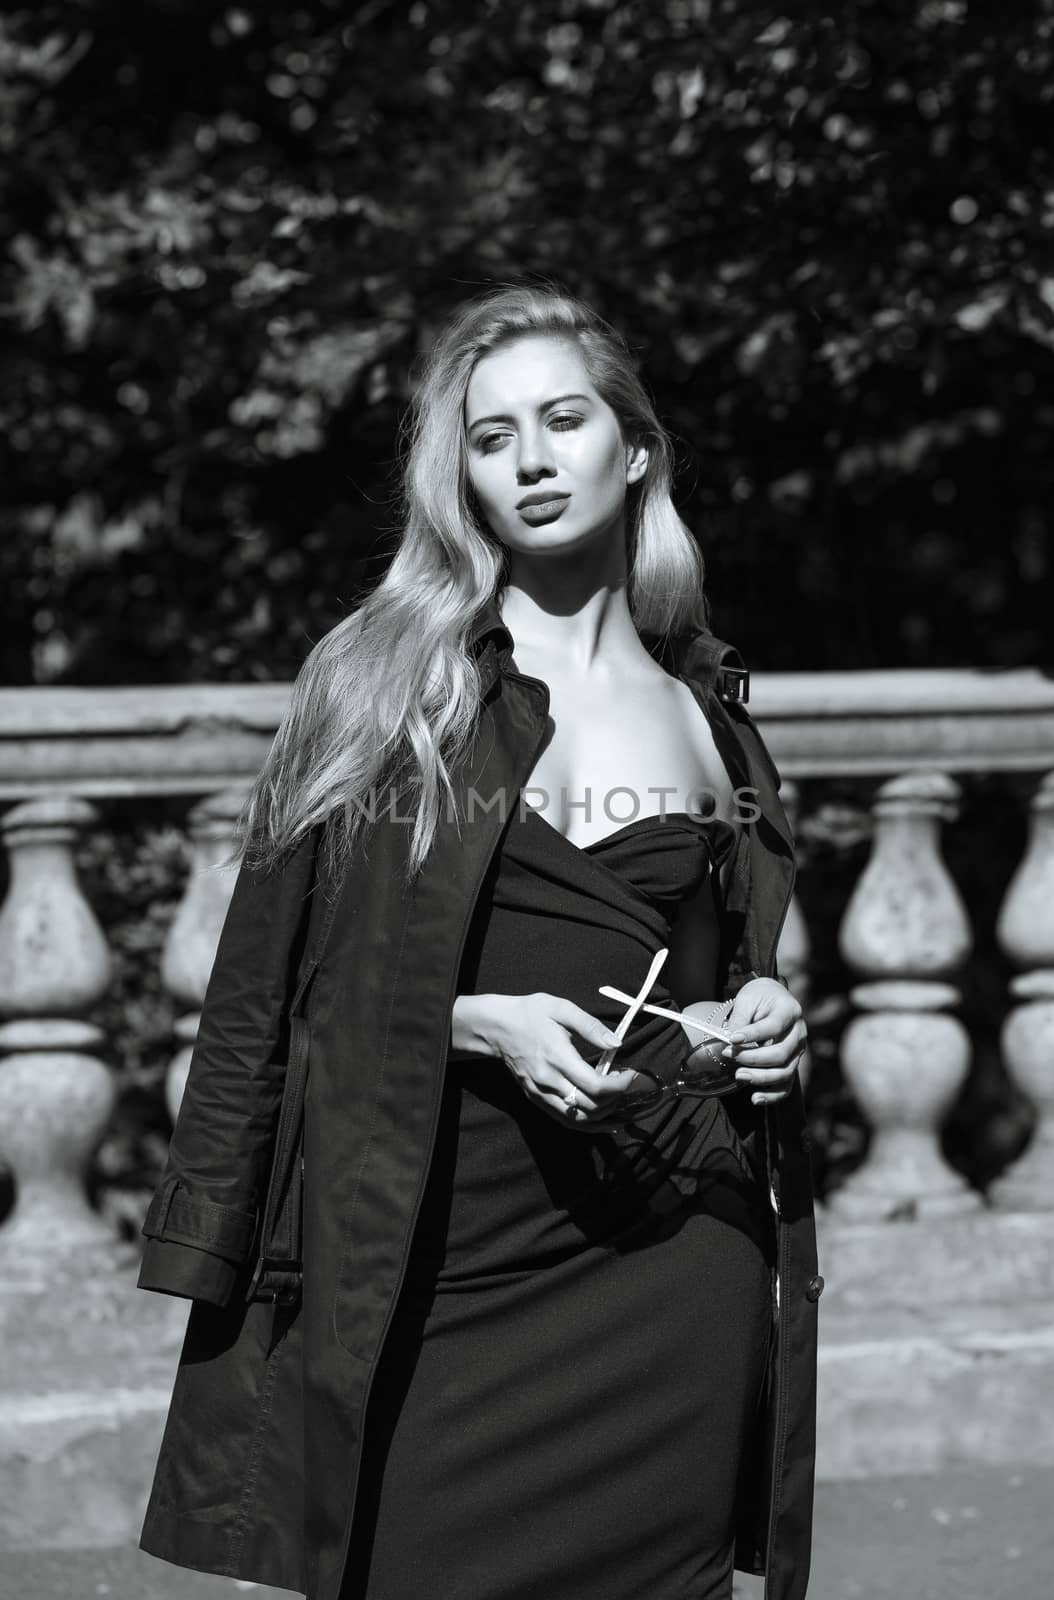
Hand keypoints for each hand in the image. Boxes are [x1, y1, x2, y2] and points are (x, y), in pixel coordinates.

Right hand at [479, 992, 642, 1127]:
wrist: (496, 1028)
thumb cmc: (530, 1014)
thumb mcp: (561, 1008)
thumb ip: (590, 1026)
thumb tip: (617, 1043)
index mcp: (557, 1057)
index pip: (595, 1086)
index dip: (620, 1086)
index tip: (632, 1076)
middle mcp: (548, 1081)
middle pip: (591, 1106)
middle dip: (617, 1100)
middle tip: (628, 1085)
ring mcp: (541, 1094)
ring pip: (579, 1120)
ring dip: (605, 1116)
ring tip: (621, 1103)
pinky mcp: (537, 1099)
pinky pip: (566, 1121)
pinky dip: (589, 1124)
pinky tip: (605, 1118)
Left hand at [720, 977, 806, 1104]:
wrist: (772, 997)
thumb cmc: (758, 997)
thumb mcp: (747, 1000)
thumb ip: (739, 1019)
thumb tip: (730, 1043)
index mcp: (789, 1011)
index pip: (773, 1026)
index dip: (753, 1035)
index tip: (731, 1039)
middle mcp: (799, 1032)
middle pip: (781, 1053)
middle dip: (753, 1058)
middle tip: (729, 1055)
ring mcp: (798, 1050)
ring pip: (785, 1071)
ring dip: (760, 1077)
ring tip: (738, 1075)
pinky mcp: (792, 1064)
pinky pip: (786, 1085)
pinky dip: (772, 1095)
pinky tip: (755, 1098)